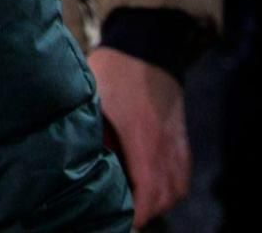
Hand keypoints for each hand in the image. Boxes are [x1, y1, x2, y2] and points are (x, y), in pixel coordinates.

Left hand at [89, 47, 189, 227]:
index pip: (146, 192)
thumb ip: (89, 131)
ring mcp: (176, 142)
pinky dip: (170, 189)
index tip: (118, 221)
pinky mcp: (180, 137)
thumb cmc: (115, 71)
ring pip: (176, 189)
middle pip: (163, 197)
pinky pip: (181, 175)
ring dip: (158, 203)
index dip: (134, 212)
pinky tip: (153, 190)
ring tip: (135, 206)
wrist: (148, 46)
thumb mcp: (93, 98)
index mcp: (143, 139)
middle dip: (144, 212)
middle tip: (121, 216)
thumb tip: (79, 160)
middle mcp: (165, 146)